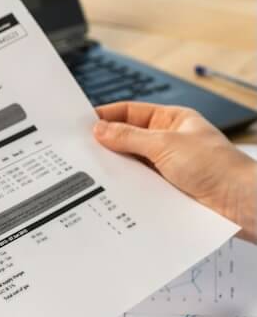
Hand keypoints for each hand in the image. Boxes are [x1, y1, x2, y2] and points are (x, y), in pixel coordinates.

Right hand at [93, 102, 256, 242]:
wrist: (239, 204)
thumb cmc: (217, 167)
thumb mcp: (166, 145)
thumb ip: (129, 137)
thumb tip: (100, 129)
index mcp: (171, 121)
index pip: (130, 112)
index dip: (106, 116)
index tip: (81, 124)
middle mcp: (167, 142)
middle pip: (126, 138)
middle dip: (104, 144)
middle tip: (78, 150)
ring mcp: (164, 167)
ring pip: (129, 164)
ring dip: (113, 168)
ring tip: (89, 171)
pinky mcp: (163, 190)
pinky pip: (135, 185)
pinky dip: (122, 187)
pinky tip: (108, 190)